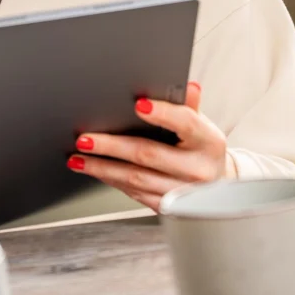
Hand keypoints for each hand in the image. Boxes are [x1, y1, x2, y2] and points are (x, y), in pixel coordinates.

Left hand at [66, 82, 236, 212]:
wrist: (215, 188)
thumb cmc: (201, 150)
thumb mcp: (201, 125)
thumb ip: (189, 106)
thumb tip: (188, 86)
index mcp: (209, 142)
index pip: (186, 123)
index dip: (163, 113)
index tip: (139, 104)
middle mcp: (198, 169)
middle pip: (149, 154)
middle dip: (112, 147)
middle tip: (86, 139)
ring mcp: (182, 192)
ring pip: (136, 179)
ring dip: (103, 168)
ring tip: (78, 158)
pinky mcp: (168, 208)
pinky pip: (135, 194)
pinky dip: (112, 181)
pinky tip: (96, 171)